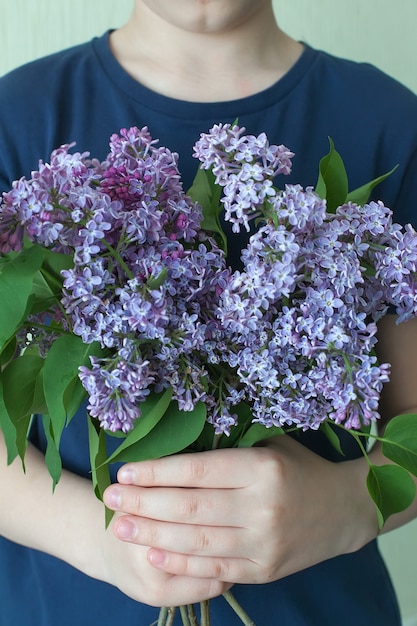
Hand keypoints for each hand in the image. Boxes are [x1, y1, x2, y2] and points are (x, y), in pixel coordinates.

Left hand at [103, 436, 379, 590]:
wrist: (345, 510)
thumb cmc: (300, 469)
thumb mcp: (270, 445)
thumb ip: (230, 446)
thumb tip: (178, 443)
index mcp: (262, 468)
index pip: (198, 470)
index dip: (157, 471)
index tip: (126, 471)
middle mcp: (262, 507)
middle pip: (190, 507)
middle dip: (143, 504)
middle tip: (110, 498)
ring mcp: (264, 543)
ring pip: (197, 541)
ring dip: (152, 536)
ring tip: (120, 526)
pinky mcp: (265, 570)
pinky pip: (215, 568)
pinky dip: (181, 563)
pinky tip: (152, 555)